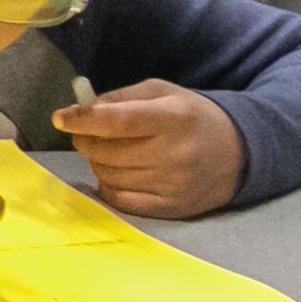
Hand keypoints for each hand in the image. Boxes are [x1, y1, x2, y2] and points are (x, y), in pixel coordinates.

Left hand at [57, 81, 246, 218]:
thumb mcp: (163, 93)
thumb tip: (80, 110)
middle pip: (107, 152)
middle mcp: (176, 153)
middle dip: (86, 140)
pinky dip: (108, 185)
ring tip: (111, 151)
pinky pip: (119, 200)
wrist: (241, 153)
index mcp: (175, 118)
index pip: (119, 121)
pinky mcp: (172, 208)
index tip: (59, 118)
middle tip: (88, 133)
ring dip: (97, 162)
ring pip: (108, 175)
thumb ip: (120, 98)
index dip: (83, 120)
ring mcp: (174, 184)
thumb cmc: (193, 117)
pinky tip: (118, 172)